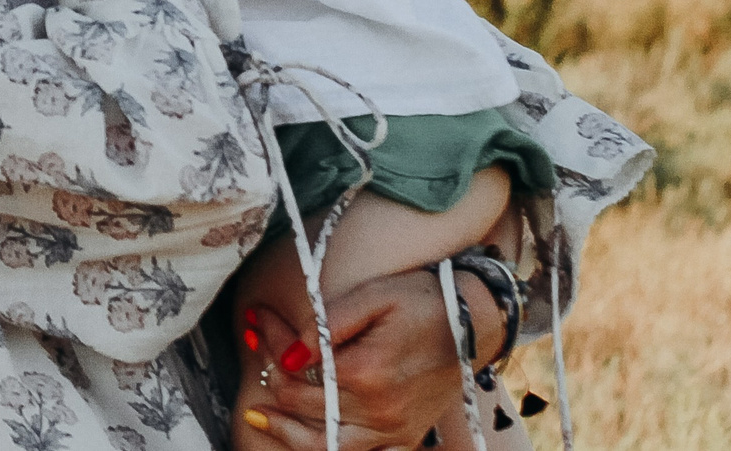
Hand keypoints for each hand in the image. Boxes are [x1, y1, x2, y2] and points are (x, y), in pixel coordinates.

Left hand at [241, 269, 505, 450]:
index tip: (258, 318)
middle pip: (303, 404)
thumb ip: (328, 321)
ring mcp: (393, 430)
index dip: (271, 341)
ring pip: (325, 445)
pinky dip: (327, 448)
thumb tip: (291, 352)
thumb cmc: (423, 301)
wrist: (474, 323)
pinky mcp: (404, 437)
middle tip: (255, 343)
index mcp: (366, 372)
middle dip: (272, 372)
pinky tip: (306, 437)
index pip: (296, 367)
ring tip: (258, 417)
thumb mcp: (374, 294)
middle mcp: (379, 410)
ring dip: (287, 432)